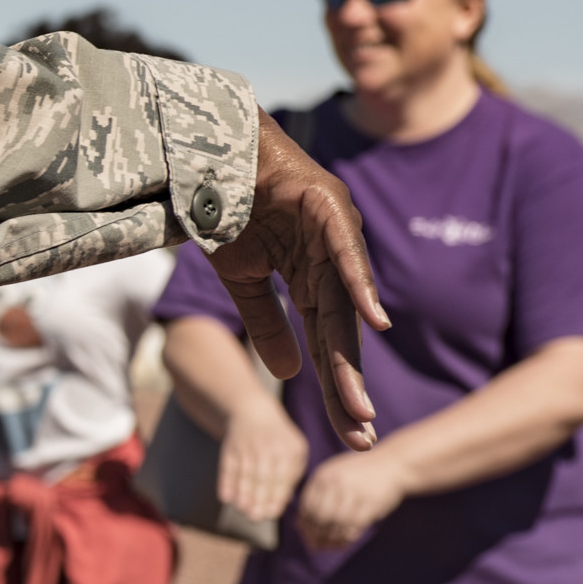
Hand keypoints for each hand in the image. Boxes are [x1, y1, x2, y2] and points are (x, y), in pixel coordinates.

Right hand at [204, 116, 389, 452]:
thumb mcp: (240, 278)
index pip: (328, 342)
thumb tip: (290, 375)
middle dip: (349, 389)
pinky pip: (344, 253)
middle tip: (363, 439)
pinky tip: (375, 324)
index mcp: (312, 276)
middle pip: (341, 336)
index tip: (353, 434)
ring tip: (358, 408)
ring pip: (344, 306)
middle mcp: (332, 259)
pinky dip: (359, 286)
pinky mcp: (325, 206)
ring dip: (350, 358)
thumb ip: (265, 323)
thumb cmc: (223, 204)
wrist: (207, 144)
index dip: (338, 387)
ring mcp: (333, 233)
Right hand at [218, 403, 309, 525]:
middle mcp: (267, 447)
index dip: (276, 497)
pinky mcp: (230, 446)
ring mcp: (247, 446)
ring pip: (245, 473)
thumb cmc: (278, 439)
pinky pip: (227, 467)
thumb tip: (283, 502)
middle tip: (255, 518)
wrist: (253, 412)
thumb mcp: (293, 451)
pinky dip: (226, 482)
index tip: (271, 514)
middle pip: (263, 477)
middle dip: (258, 498)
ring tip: (242, 510)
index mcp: (288, 450)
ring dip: (242, 493)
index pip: (283, 478)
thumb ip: (292, 474)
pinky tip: (225, 498)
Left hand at [295, 447, 406, 551]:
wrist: (392, 464)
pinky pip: (354, 525)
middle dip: (315, 535)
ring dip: (331, 539)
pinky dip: (347, 537)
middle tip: (316, 546)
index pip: (307, 506)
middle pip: (319, 516)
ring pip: (336, 522)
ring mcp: (354, 492)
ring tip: (330, 546)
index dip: (304, 525)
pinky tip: (345, 542)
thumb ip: (317, 497)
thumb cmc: (359, 474)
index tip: (306, 537)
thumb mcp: (334, 477)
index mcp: (323, 476)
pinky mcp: (371, 502)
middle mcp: (336, 483)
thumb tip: (298, 524)